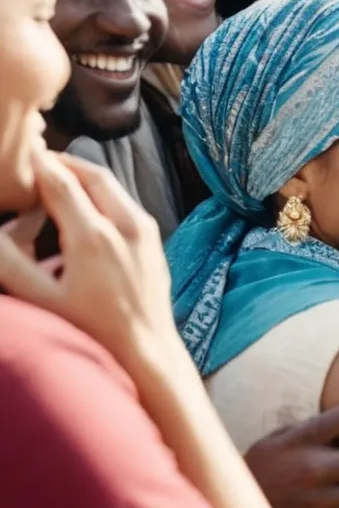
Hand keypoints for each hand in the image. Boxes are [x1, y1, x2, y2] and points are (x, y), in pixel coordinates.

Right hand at [0, 153, 178, 369]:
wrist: (147, 350)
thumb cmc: (91, 330)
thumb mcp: (41, 299)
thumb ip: (9, 262)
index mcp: (94, 236)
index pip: (60, 182)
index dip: (37, 165)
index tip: (19, 157)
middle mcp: (125, 224)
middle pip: (92, 174)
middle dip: (62, 164)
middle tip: (36, 163)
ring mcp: (145, 230)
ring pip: (112, 186)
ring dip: (83, 177)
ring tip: (54, 181)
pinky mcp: (154, 240)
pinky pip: (125, 203)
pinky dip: (102, 194)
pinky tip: (83, 207)